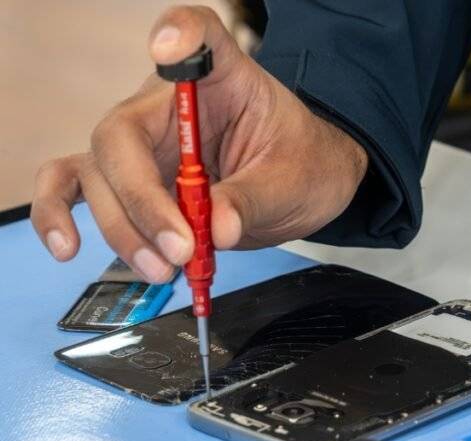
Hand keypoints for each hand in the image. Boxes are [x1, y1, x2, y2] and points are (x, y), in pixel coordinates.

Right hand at [31, 6, 367, 282]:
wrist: (304, 186)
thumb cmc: (301, 165)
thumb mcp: (293, 180)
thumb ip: (253, 199)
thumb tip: (214, 229)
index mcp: (220, 80)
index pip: (198, 37)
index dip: (179, 36)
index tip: (171, 50)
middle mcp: (167, 105)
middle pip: (121, 139)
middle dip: (143, 204)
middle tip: (181, 249)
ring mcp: (144, 145)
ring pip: (98, 178)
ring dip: (122, 230)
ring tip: (162, 268)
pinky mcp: (132, 183)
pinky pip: (75, 190)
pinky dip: (59, 216)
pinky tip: (66, 247)